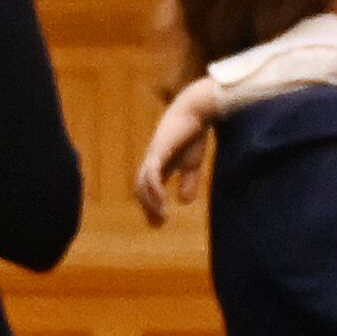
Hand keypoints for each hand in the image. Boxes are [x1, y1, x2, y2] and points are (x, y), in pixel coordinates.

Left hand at [133, 75, 226, 223]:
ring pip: (143, 184)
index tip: (159, 222)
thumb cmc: (194, 133)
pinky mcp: (158, 152)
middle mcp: (151, 160)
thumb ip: (188, 181)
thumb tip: (184, 202)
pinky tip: (163, 202)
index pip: (148, 187)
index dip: (151, 205)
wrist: (195, 111)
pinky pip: (151, 175)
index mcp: (158, 163)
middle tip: (157, 224)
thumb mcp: (192, 162)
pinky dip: (154, 190)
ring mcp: (153, 156)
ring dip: (150, 202)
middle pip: (141, 188)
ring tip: (161, 216)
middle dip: (148, 207)